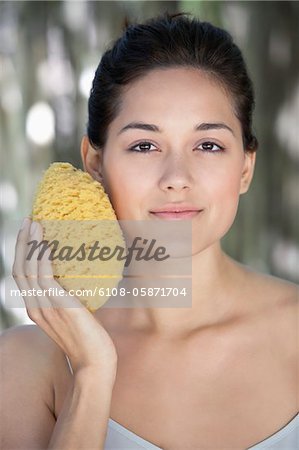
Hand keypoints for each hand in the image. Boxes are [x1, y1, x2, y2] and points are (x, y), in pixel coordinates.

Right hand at [12, 217, 117, 377]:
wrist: (95, 362)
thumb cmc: (88, 339)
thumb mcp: (73, 314)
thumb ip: (69, 297)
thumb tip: (81, 275)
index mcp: (36, 309)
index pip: (21, 276)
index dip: (22, 252)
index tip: (29, 233)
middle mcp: (35, 307)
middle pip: (19, 268)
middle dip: (22, 242)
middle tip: (28, 221)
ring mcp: (44, 306)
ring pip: (28, 268)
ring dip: (30, 243)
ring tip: (36, 224)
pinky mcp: (59, 305)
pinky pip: (45, 276)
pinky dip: (43, 257)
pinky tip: (48, 242)